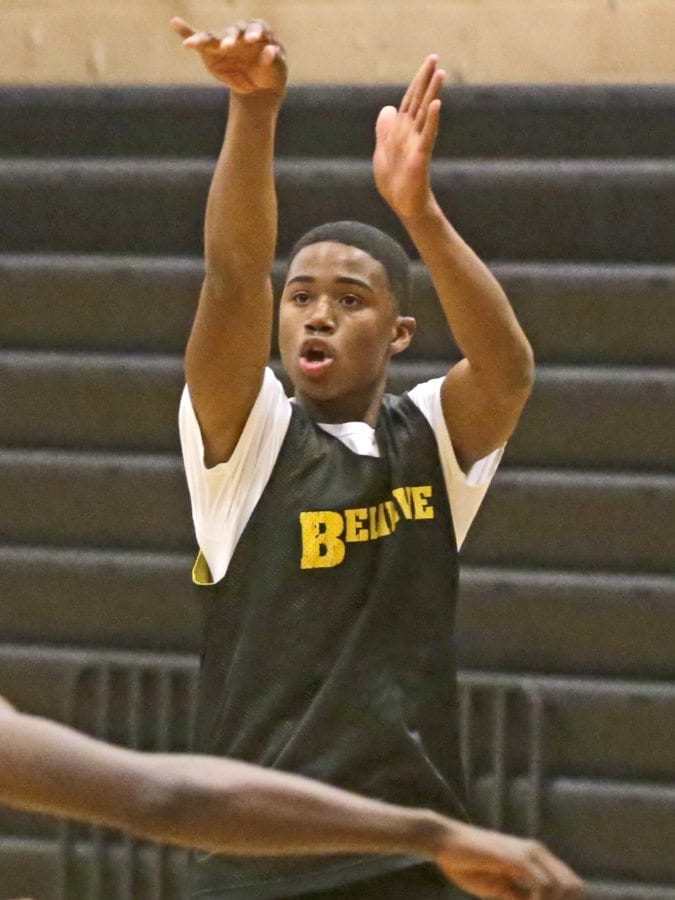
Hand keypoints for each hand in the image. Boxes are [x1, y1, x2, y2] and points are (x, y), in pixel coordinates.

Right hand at [170, 17, 286, 98]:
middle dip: (230, 38)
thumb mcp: (277, 67)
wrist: (261, 83)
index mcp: (257, 31)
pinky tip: (174, 22)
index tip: (252, 41)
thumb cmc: (271, 71)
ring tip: (190, 44)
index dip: (253, 33)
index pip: (255, 28)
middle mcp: (238, 33)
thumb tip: (270, 50)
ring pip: (211, 37)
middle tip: (228, 46)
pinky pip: (198, 39)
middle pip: (233, 32)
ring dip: (202, 40)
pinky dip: (186, 32)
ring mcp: (223, 41)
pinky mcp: (211, 50)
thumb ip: (273, 58)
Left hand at [373, 56, 443, 219]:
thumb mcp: (382, 152)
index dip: (417, 81)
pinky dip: (431, 120)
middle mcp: (411, 133)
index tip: (428, 63)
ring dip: (432, 93)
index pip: (410, 100)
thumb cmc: (395, 182)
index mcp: (401, 131)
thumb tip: (388, 108)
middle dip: (425, 80)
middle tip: (435, 58)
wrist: (402, 205)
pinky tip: (436, 105)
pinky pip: (427, 135)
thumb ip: (384, 130)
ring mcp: (417, 143)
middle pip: (419, 101)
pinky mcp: (420, 157)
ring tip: (440, 74)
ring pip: (424, 114)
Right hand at [435, 821, 584, 898]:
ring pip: (560, 887)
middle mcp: (537, 852)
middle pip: (573, 887)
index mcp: (537, 858)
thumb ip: (521, 896)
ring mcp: (527, 853)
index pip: (572, 885)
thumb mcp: (502, 888)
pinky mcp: (514, 857)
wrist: (446, 842)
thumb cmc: (471, 864)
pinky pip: (541, 885)